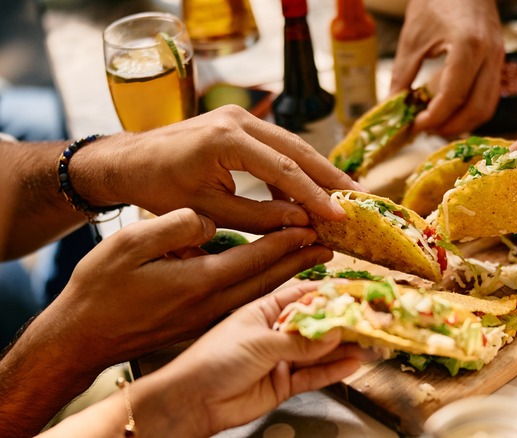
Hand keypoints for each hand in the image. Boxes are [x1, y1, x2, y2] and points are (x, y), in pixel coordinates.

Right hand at [48, 208, 332, 368]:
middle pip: (270, 277)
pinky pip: (248, 300)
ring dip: (292, 273)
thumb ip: (173, 227)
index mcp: (200, 280)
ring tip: (316, 257)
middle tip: (329, 241)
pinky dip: (270, 285)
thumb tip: (206, 219)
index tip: (313, 222)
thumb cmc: (99, 290)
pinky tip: (278, 277)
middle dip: (302, 257)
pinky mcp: (203, 322)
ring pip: (262, 291)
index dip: (287, 237)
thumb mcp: (128, 246)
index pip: (257, 256)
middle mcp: (213, 302)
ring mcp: (210, 316)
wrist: (82, 337)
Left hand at [79, 105, 361, 234]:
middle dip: (330, 177)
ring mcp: (240, 117)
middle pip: (297, 149)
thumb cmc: (160, 189)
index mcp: (225, 140)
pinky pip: (277, 147)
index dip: (316, 195)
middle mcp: (238, 119)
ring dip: (317, 173)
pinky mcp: (240, 123)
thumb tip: (303, 223)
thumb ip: (258, 216)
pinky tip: (311, 191)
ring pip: (291, 146)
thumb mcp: (208, 211)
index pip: (283, 169)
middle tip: (360, 199)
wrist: (130, 161)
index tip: (341, 216)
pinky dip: (295, 169)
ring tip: (344, 197)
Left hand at [138, 282, 368, 435]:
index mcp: (264, 310)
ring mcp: (281, 358)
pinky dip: (334, 370)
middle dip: (343, 322)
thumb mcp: (259, 342)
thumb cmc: (212, 360)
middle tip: (371, 319)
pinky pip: (314, 375)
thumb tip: (335, 332)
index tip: (355, 290)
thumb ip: (300, 341)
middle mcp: (275, 332)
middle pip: (317, 323)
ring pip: (320, 351)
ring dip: (345, 347)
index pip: (303, 295)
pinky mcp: (284, 383)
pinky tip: (353, 363)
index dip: (329, 292)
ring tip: (370, 343)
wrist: (191, 402)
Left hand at [390, 0, 503, 136]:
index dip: (434, 117)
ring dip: (463, 122)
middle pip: (477, 109)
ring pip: (488, 106)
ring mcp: (498, 58)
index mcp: (468, 46)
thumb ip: (402, 75)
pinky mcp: (498, 60)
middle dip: (450, 126)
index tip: (414, 126)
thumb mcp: (412, 38)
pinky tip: (449, 109)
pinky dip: (470, 109)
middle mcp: (490, 55)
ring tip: (436, 124)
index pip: (453, 96)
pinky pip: (489, 95)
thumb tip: (392, 107)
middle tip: (425, 131)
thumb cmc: (436, 0)